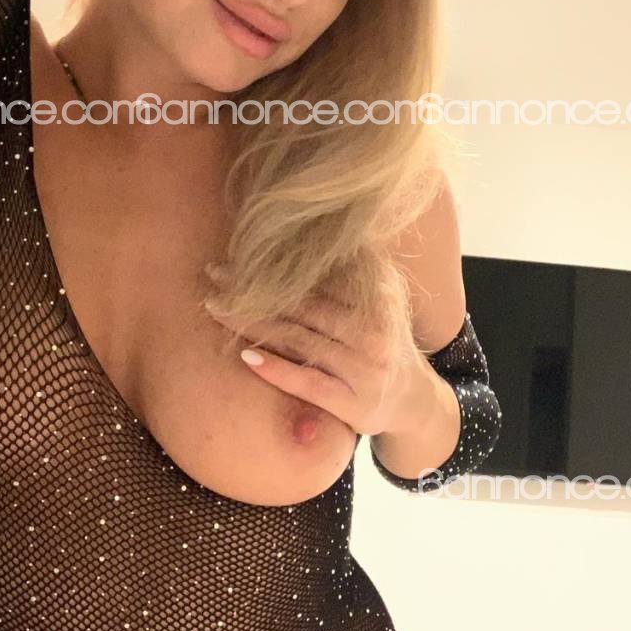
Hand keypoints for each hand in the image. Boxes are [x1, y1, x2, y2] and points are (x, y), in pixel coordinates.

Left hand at [202, 264, 438, 438]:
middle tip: (214, 273)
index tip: (237, 250)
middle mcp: (372, 331)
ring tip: (216, 307)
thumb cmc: (385, 342)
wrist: (416, 402)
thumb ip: (357, 269)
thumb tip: (327, 227)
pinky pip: (307, 382)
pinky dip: (276, 369)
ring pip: (298, 340)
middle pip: (302, 305)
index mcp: (378, 298)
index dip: (275, 263)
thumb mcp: (383, 300)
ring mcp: (363, 369)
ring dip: (252, 323)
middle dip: (254, 289)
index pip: (318, 276)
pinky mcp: (352, 403)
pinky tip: (245, 357)